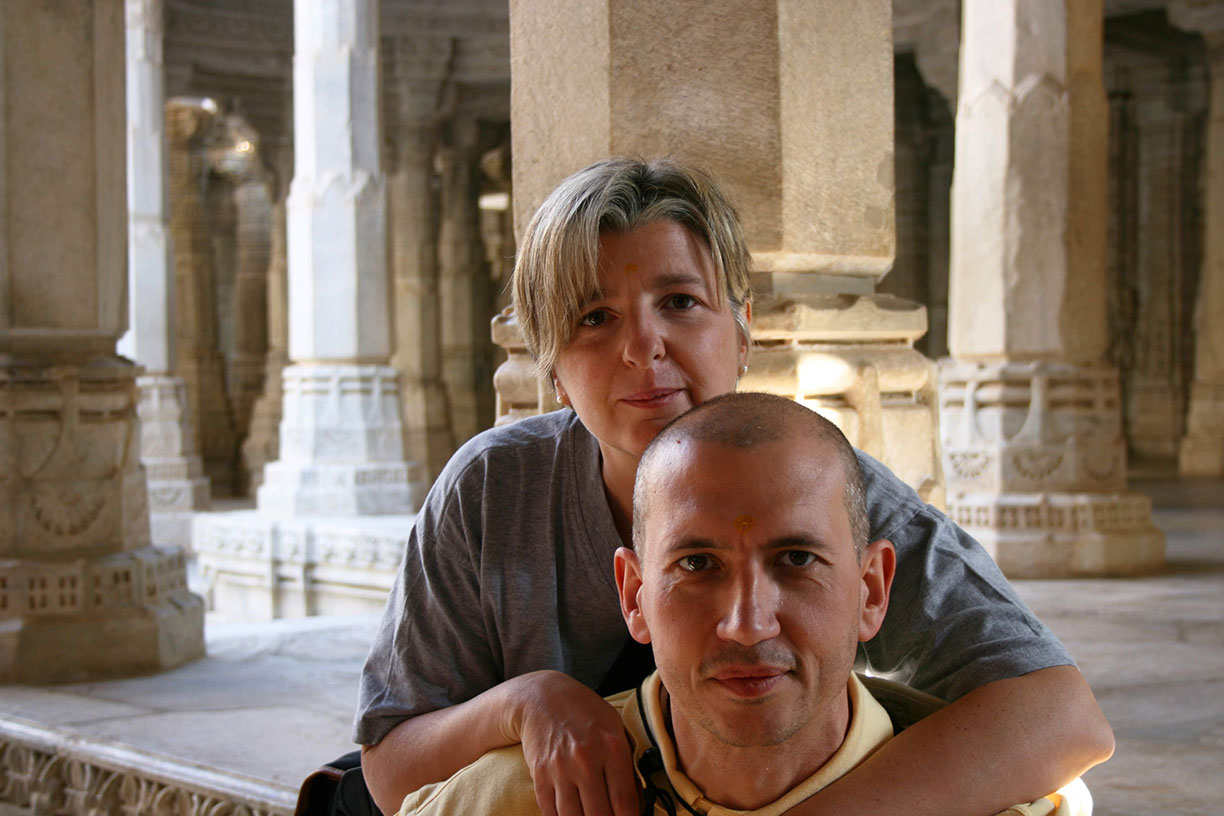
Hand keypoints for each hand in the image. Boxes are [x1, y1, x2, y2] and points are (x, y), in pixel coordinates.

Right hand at [512, 671, 639, 815]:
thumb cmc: (585, 712)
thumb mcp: (614, 727)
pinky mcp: (539, 775)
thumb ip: (625, 764)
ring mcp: (560, 768)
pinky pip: (550, 812)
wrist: (542, 697)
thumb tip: (635, 803)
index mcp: (612, 746)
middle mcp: (586, 759)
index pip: (625, 802)